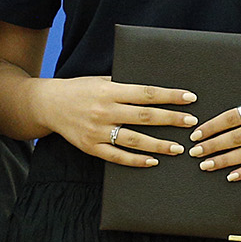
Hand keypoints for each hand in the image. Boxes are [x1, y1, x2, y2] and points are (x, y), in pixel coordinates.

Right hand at [37, 75, 196, 166]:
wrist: (49, 104)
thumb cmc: (81, 89)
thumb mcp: (102, 80)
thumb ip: (124, 86)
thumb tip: (155, 92)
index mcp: (109, 90)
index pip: (146, 93)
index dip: (170, 96)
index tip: (189, 98)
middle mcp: (104, 111)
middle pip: (144, 117)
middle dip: (170, 120)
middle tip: (191, 123)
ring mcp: (97, 131)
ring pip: (134, 140)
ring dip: (159, 144)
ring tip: (178, 147)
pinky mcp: (91, 147)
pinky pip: (117, 157)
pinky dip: (136, 160)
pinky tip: (153, 161)